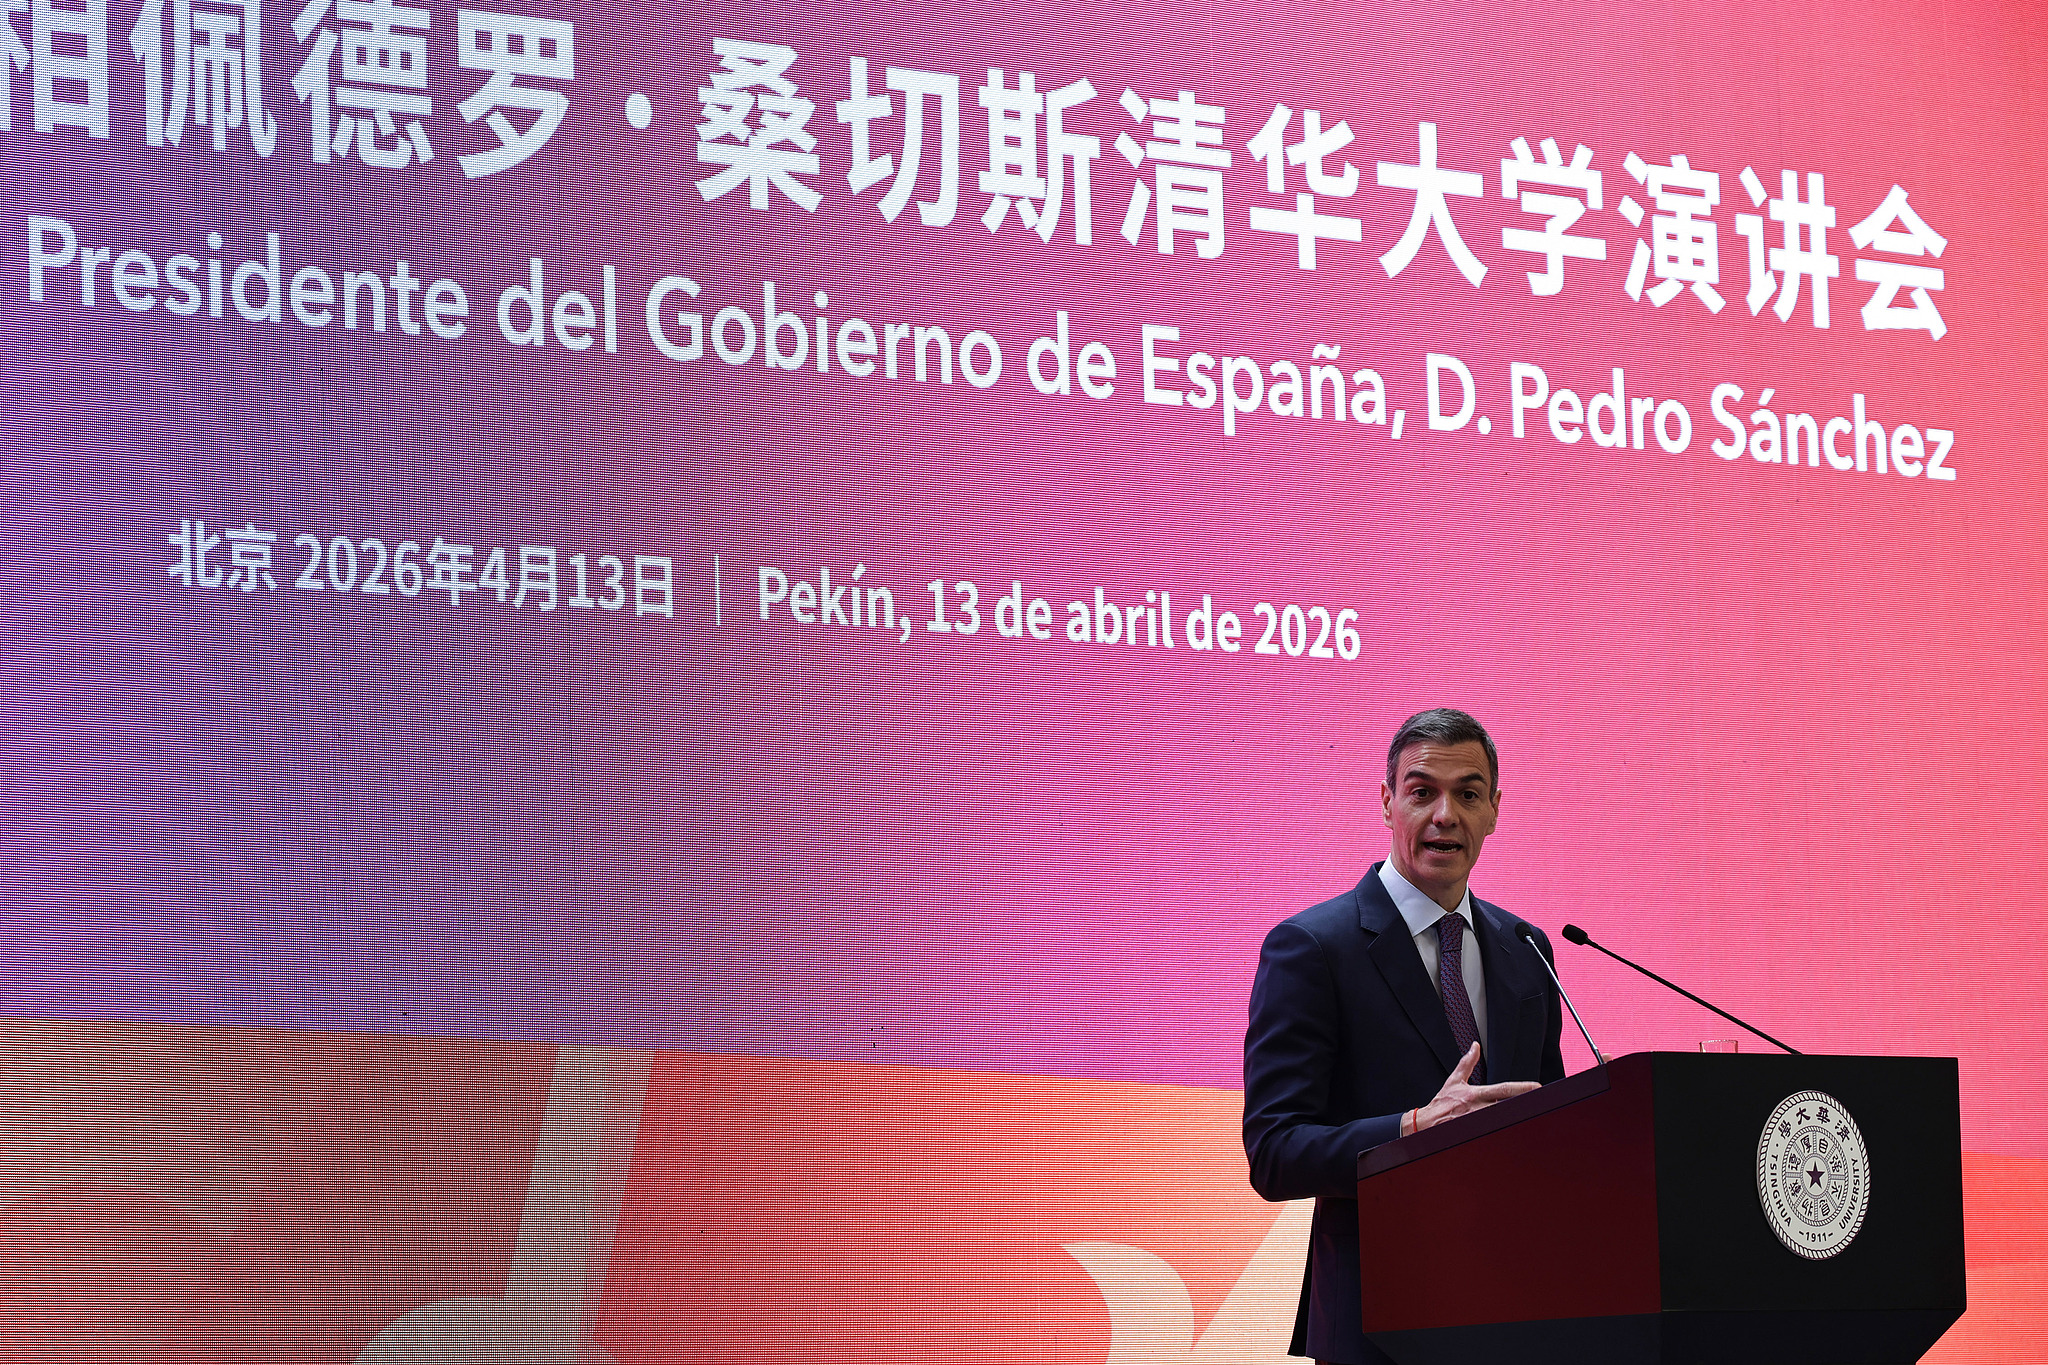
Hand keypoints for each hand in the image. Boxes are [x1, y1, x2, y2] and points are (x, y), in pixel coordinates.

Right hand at [1408, 1043, 1538, 1134]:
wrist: (1426, 1124)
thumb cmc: (1442, 1103)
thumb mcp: (1454, 1080)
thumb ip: (1467, 1063)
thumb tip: (1474, 1047)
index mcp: (1477, 1094)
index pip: (1504, 1089)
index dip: (1523, 1088)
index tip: (1538, 1087)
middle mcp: (1480, 1109)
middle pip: (1509, 1107)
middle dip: (1524, 1105)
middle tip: (1542, 1103)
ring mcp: (1479, 1123)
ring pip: (1504, 1121)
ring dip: (1515, 1118)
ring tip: (1531, 1117)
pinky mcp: (1475, 1134)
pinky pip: (1494, 1133)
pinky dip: (1503, 1131)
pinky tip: (1515, 1135)